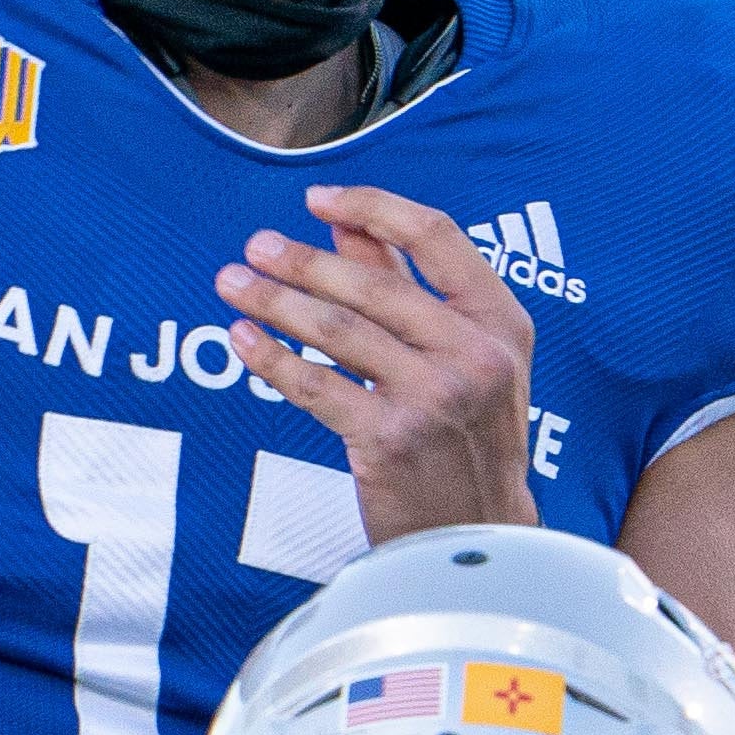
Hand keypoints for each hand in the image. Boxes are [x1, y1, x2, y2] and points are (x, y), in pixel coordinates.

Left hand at [216, 185, 538, 540]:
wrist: (480, 536)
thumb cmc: (469, 440)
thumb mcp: (467, 357)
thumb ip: (410, 288)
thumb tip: (347, 228)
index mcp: (500, 321)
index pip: (436, 235)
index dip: (372, 206)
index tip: (318, 198)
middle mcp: (473, 353)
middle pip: (374, 283)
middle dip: (303, 260)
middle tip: (256, 247)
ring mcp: (433, 396)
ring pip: (337, 330)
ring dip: (275, 301)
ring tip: (233, 283)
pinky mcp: (390, 439)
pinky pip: (316, 385)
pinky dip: (272, 358)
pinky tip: (243, 340)